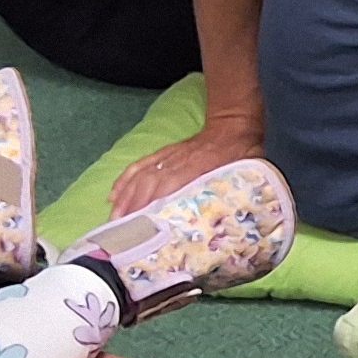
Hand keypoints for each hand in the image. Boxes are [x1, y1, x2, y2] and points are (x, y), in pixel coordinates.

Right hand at [112, 115, 265, 216]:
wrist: (232, 124)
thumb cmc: (241, 153)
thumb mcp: (244, 173)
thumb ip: (235, 194)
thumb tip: (233, 220)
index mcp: (196, 169)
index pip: (169, 190)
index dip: (153, 208)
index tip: (142, 228)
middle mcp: (175, 164)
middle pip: (148, 187)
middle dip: (133, 210)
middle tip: (121, 233)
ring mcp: (166, 158)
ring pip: (139, 179)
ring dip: (124, 200)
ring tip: (113, 221)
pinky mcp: (162, 154)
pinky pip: (137, 167)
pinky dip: (123, 181)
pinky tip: (112, 196)